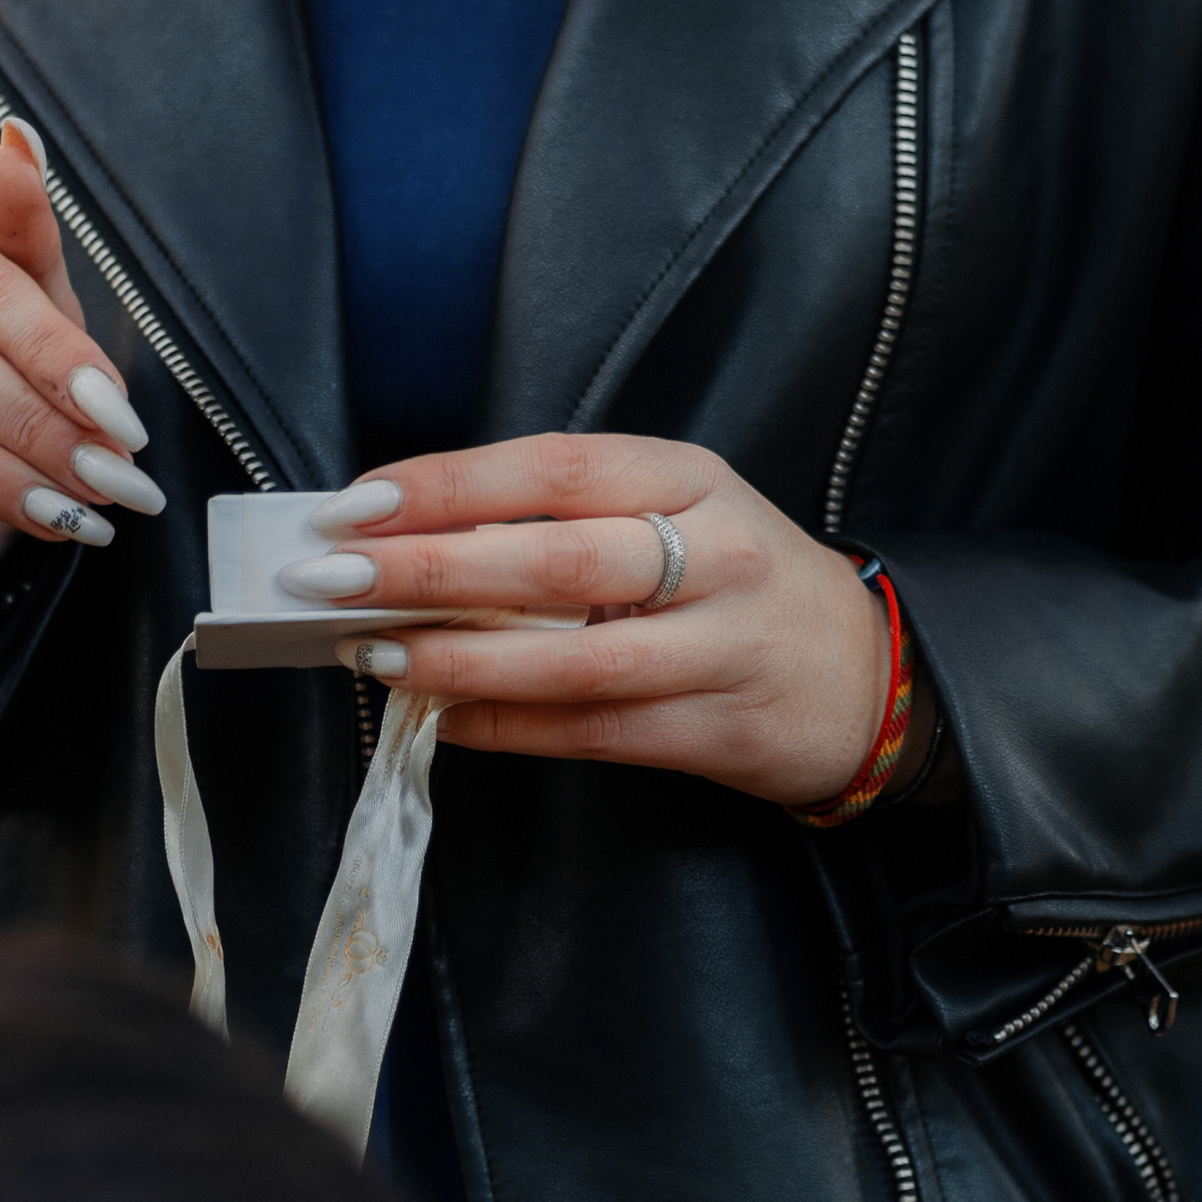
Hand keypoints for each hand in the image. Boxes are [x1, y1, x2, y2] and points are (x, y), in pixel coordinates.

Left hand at [280, 433, 890, 809]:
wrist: (866, 675)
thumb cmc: (735, 585)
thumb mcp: (672, 516)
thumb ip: (562, 522)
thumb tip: (409, 538)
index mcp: (690, 478)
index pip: (555, 469)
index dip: (450, 484)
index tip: (357, 505)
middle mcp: (715, 554)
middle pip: (558, 558)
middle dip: (433, 568)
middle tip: (335, 579)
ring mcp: (723, 647)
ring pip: (575, 658)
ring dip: (459, 660)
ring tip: (375, 657)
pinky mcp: (720, 730)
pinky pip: (595, 731)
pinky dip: (508, 727)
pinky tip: (443, 719)